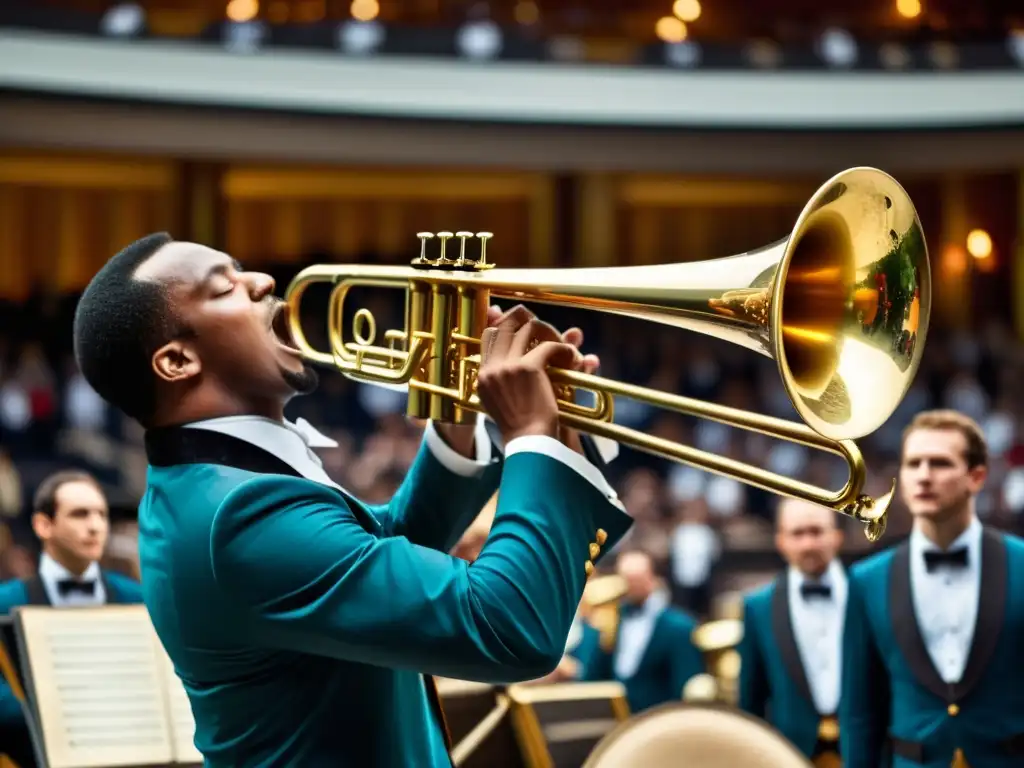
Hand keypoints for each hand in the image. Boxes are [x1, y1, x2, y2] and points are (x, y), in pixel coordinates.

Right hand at [477, 305, 580, 443]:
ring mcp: (508, 366)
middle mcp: (491, 368)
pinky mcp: (528, 368)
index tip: (527, 324)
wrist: (532, 444)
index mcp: (483, 377)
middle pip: (506, 324)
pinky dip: (566, 350)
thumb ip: (528, 367)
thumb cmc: (529, 427)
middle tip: (548, 331)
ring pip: (530, 329)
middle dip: (529, 321)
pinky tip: (576, 360)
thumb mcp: (522, 395)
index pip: (488, 335)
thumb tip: (547, 341)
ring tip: (564, 350)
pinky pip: (550, 345)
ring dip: (551, 335)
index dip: (507, 324)